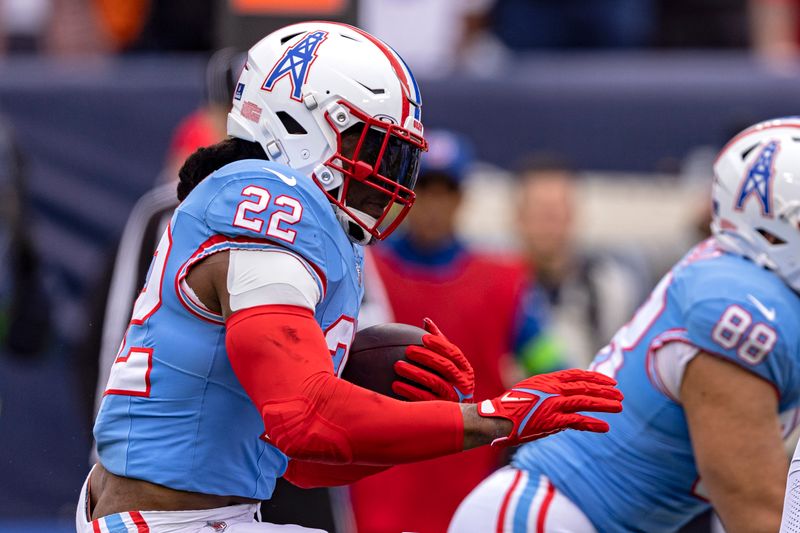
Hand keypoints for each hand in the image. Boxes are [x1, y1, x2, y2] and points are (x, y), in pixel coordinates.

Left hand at [392, 318, 474, 402]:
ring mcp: (454, 397)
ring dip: (414, 373)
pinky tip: (396, 385)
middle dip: (425, 356)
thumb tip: (426, 321)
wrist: (457, 417)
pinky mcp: (442, 410)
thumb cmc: (449, 381)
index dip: (439, 344)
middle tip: (408, 350)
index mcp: (465, 369)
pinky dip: (410, 391)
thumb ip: (440, 343)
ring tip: (397, 366)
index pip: (454, 353)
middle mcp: (463, 383)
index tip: (423, 337)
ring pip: (434, 381)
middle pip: (445, 366)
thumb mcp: (449, 364)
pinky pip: (425, 398)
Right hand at [477, 369, 622, 445]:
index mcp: (548, 379)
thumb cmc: (511, 406)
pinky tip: (604, 427)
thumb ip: (549, 391)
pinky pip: (577, 421)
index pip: (577, 374)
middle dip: (605, 390)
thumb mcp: (530, 389)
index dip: (595, 377)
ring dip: (604, 405)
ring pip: (585, 402)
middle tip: (620, 394)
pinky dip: (592, 424)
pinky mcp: (552, 420)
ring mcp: (553, 404)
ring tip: (619, 407)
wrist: (497, 418)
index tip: (609, 382)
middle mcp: (553, 389)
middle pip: (585, 387)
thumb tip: (565, 398)